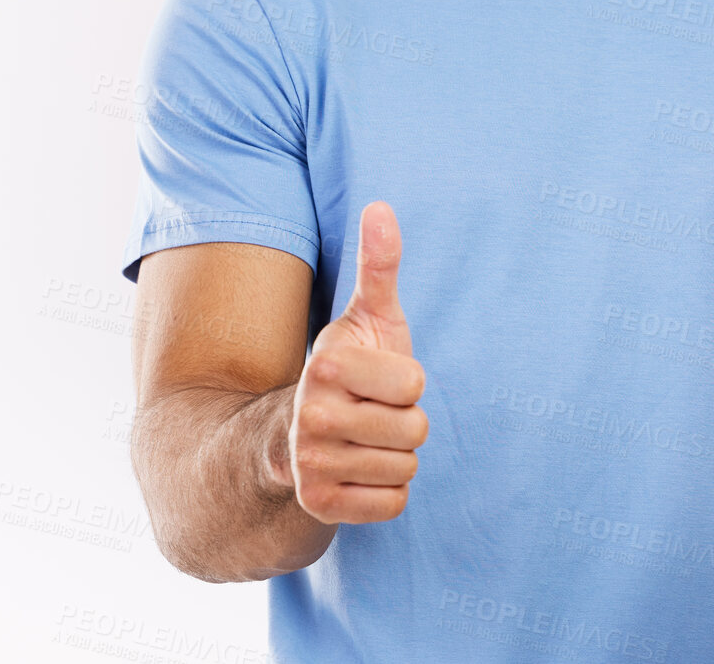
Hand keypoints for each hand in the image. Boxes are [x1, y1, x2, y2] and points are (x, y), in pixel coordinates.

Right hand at [284, 201, 428, 523]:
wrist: (298, 433)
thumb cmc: (353, 368)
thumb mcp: (369, 315)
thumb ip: (379, 264)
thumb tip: (381, 205)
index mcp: (326, 364)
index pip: (415, 384)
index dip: (408, 381)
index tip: (379, 377)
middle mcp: (310, 417)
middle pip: (415, 430)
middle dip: (406, 421)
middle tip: (375, 412)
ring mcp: (310, 466)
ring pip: (405, 467)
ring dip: (396, 456)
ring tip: (367, 439)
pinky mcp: (318, 507)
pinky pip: (393, 503)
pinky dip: (387, 491)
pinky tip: (360, 472)